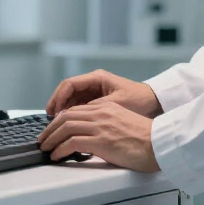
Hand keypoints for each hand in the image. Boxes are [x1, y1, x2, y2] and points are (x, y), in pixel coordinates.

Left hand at [39, 101, 159, 171]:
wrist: (157, 143)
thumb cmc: (144, 138)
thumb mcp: (121, 123)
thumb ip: (105, 124)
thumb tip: (91, 137)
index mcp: (106, 107)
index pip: (75, 109)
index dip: (60, 119)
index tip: (53, 128)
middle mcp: (101, 113)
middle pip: (67, 116)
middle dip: (51, 128)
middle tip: (43, 139)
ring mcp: (100, 126)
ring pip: (66, 127)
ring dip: (52, 138)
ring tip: (46, 148)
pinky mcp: (101, 140)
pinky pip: (73, 142)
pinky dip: (60, 149)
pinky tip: (57, 155)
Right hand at [46, 69, 162, 116]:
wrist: (153, 103)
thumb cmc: (138, 100)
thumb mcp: (116, 104)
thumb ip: (95, 108)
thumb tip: (75, 116)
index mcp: (97, 78)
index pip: (69, 84)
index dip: (58, 97)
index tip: (52, 111)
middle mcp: (93, 83)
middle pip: (67, 91)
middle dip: (57, 104)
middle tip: (50, 120)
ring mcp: (95, 92)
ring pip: (72, 99)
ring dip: (63, 111)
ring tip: (56, 125)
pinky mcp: (97, 101)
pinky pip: (79, 106)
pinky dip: (72, 115)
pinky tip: (68, 126)